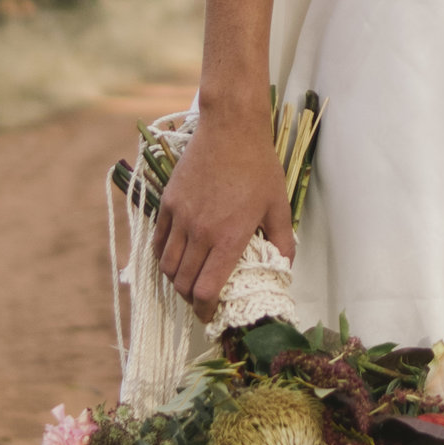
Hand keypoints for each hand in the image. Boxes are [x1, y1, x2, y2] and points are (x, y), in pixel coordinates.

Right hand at [153, 111, 296, 319]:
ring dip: (177, 281)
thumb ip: (283, 243)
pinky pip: (159, 242)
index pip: (206, 289)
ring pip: (167, 266)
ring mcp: (180, 217)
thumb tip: (284, 269)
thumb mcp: (279, 206)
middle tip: (203, 301)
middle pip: (183, 283)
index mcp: (229, 237)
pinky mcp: (168, 203)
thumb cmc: (258, 166)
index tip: (211, 315)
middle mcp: (200, 232)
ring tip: (189, 282)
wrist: (230, 129)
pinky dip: (164, 258)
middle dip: (192, 300)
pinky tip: (175, 259)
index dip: (206, 310)